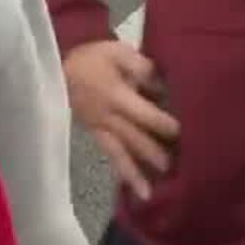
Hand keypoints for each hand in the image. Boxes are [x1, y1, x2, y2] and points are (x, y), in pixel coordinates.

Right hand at [65, 41, 180, 201]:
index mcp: (115, 96)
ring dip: (135, 173)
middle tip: (174, 170)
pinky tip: (132, 187)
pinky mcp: (94, 134)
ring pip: (120, 153)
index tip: (183, 133)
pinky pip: (109, 155)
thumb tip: (162, 87)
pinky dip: (121, 172)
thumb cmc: (93, 57)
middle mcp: (108, 117)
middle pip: (134, 139)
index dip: (164, 124)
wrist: (60, 66)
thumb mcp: (118, 51)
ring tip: (149, 194)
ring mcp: (99, 128)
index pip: (144, 115)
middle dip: (154, 154)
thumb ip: (141, 68)